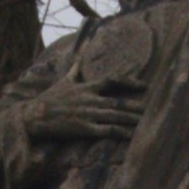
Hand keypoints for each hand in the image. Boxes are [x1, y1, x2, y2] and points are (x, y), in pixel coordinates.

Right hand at [22, 78, 144, 141]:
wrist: (36, 116)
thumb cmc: (50, 99)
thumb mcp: (64, 81)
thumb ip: (76, 68)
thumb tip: (80, 53)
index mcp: (87, 87)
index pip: (113, 80)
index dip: (130, 82)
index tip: (144, 85)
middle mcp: (90, 99)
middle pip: (118, 102)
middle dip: (135, 105)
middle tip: (152, 107)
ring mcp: (88, 114)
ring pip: (115, 116)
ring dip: (132, 119)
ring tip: (146, 121)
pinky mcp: (84, 128)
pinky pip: (106, 131)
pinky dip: (120, 132)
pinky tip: (131, 135)